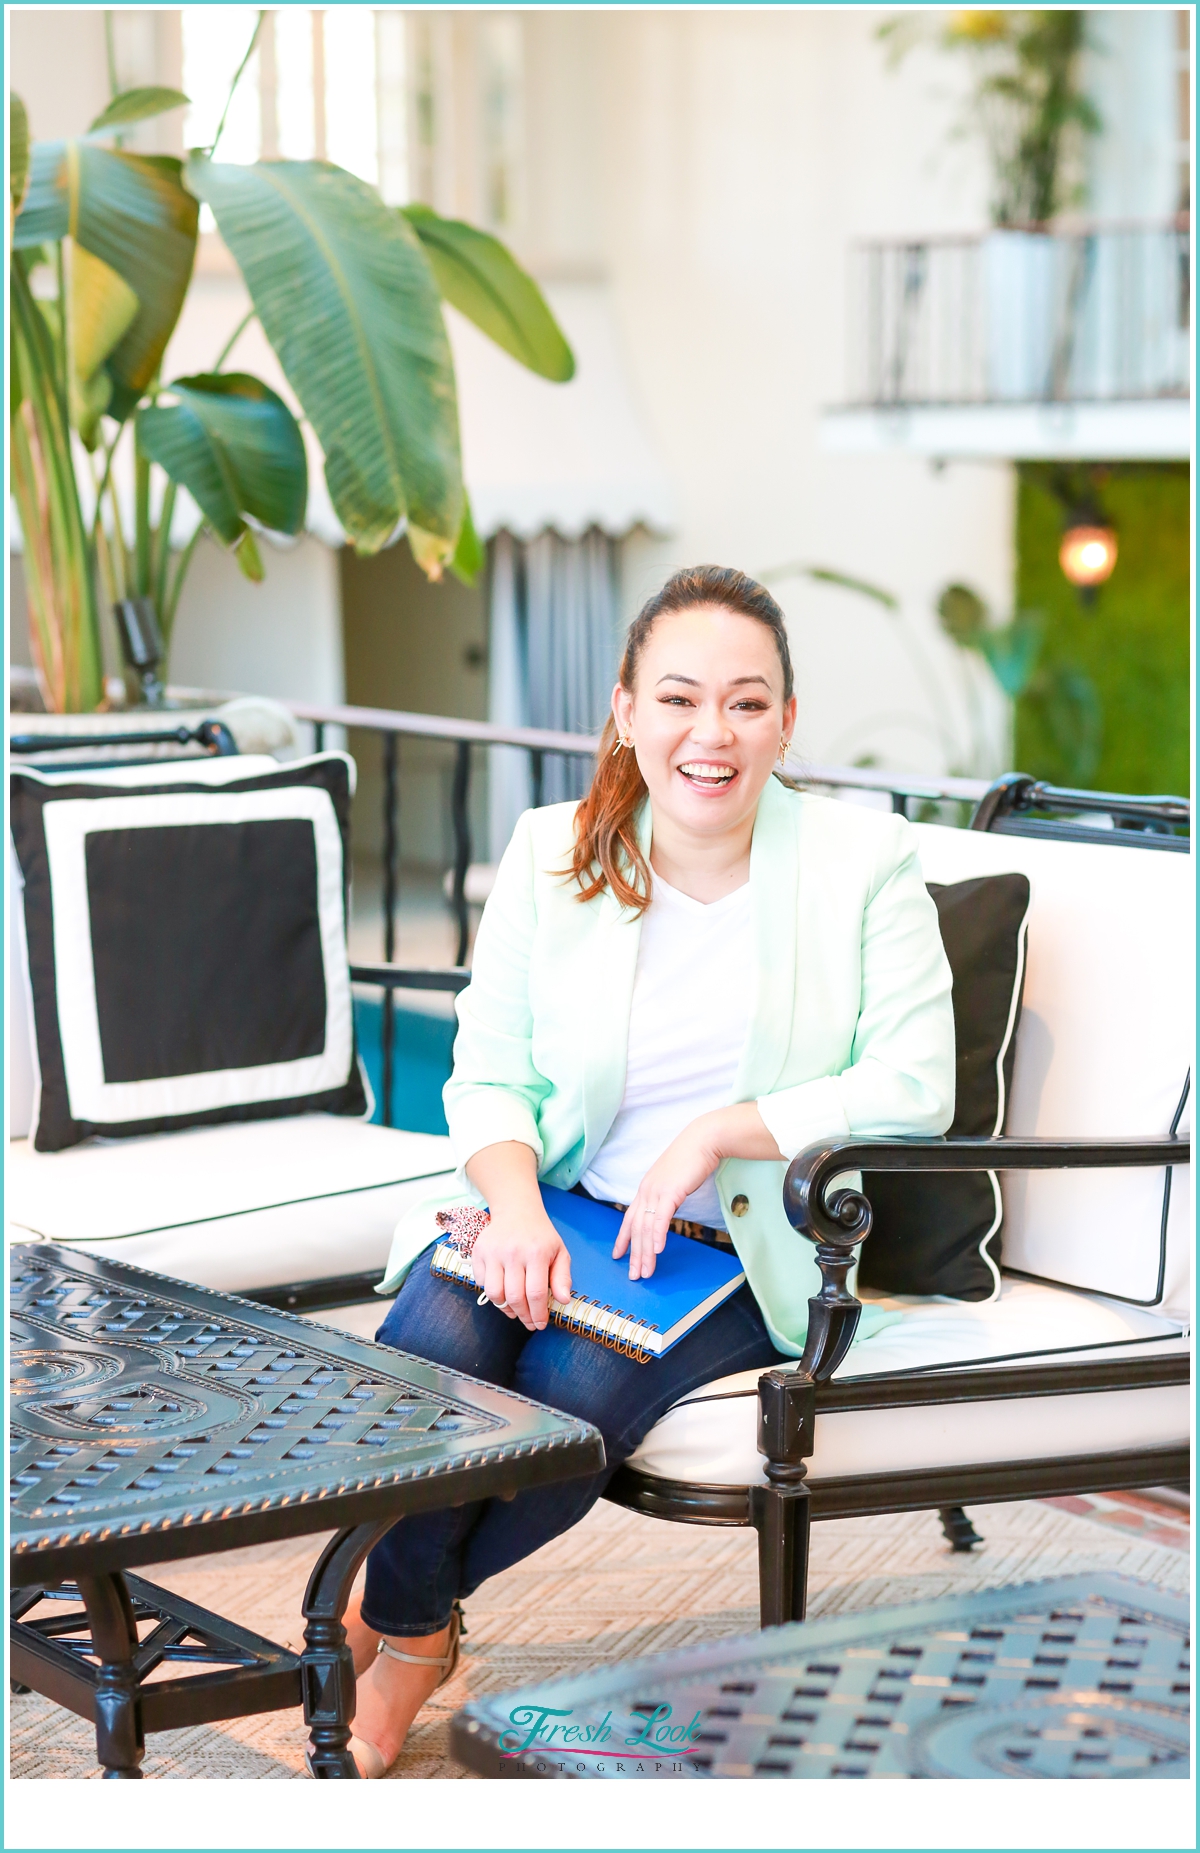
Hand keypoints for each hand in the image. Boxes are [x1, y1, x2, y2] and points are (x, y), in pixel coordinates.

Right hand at [470, 1210, 571, 1331]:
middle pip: (515, 1297)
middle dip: (524, 1316)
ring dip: (505, 1308)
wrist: (516, 1210)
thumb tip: (564, 1300)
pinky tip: (503, 1293)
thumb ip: (562, 1277)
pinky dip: (492, 1294)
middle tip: (529, 1323)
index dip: (538, 1314)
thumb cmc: (540, 1236)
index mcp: (536, 1253)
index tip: (540, 1325)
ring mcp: (492, 1252)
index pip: (536, 1293)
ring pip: (495, 1294)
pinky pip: (481, 1283)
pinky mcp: (478, 1252)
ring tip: (515, 1311)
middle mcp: (513, 1252)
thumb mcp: (560, 1252)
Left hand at [612, 1116, 721, 1279]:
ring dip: (645, 1252)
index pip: (629, 1218)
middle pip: (636, 1228)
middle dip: (634, 1254)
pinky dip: (657, 1236)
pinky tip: (657, 1251)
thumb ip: (666, 1195)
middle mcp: (647, 1191)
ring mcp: (656, 1191)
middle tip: (634, 1274)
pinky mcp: (671, 1191)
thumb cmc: (692, 1158)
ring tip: (646, 1271)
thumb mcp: (673, 1180)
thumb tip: (665, 1209)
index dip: (623, 1238)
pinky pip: (661, 1218)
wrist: (703, 1140)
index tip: (618, 1254)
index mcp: (646, 1188)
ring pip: (646, 1228)